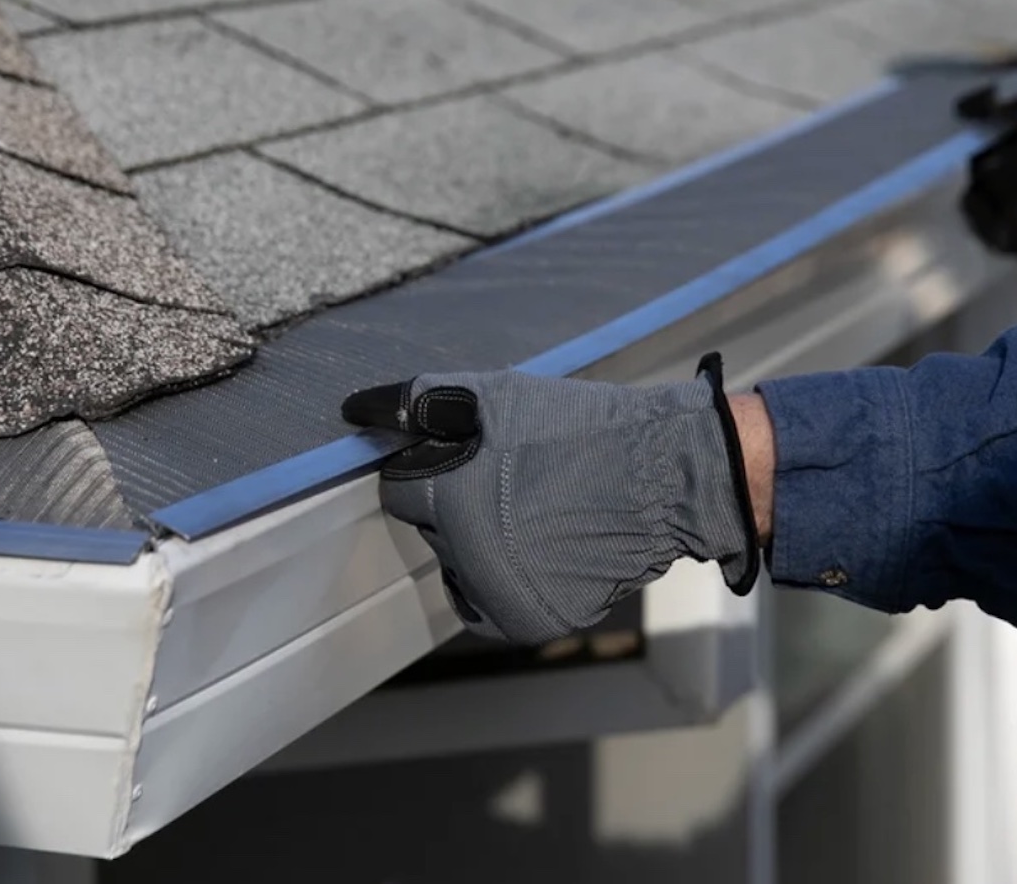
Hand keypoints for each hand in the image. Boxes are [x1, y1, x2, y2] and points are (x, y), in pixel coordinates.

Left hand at [341, 356, 758, 644]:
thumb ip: (418, 402)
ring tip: (535, 515)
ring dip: (481, 548)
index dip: (429, 473)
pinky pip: (490, 604)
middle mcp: (466, 555)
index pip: (399, 492)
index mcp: (449, 498)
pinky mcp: (529, 621)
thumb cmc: (578, 428)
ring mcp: (500, 594)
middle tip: (512, 485)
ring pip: (460, 570)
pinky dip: (506, 583)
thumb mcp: (496, 396)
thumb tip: (357, 409)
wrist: (660, 478)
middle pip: (432, 531)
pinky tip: (542, 550)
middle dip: (457, 510)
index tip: (464, 465)